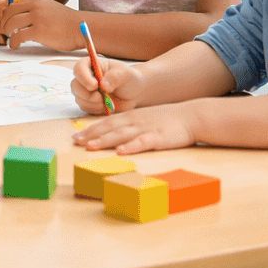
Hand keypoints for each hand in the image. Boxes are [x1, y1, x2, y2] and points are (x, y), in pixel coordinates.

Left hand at [0, 0, 85, 51]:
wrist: (82, 28)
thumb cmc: (68, 22)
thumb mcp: (50, 8)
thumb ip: (37, 10)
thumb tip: (23, 17)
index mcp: (36, 0)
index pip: (13, 5)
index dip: (6, 15)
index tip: (5, 23)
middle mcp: (35, 6)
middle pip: (9, 13)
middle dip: (3, 23)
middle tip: (3, 32)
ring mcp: (36, 18)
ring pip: (11, 24)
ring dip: (7, 32)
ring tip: (9, 38)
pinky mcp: (38, 31)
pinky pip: (18, 36)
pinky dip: (13, 42)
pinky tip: (14, 45)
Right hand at [70, 55, 145, 114]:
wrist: (134, 94)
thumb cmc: (130, 79)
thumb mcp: (126, 75)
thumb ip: (115, 77)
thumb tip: (103, 85)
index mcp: (92, 65)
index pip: (79, 68)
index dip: (83, 77)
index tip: (94, 86)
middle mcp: (86, 77)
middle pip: (75, 85)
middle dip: (87, 94)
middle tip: (100, 98)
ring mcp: (85, 91)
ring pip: (79, 98)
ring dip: (93, 103)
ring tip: (107, 101)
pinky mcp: (88, 103)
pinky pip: (85, 108)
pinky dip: (96, 109)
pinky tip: (106, 106)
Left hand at [72, 101, 199, 154]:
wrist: (191, 116)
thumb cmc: (166, 120)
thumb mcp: (144, 119)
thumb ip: (129, 125)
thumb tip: (112, 135)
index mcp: (130, 117)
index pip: (106, 123)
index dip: (90, 129)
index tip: (76, 136)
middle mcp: (135, 121)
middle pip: (109, 128)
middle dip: (91, 134)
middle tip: (76, 141)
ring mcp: (146, 129)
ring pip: (121, 134)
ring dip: (105, 140)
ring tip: (90, 146)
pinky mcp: (158, 137)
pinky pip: (142, 142)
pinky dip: (131, 147)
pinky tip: (120, 152)